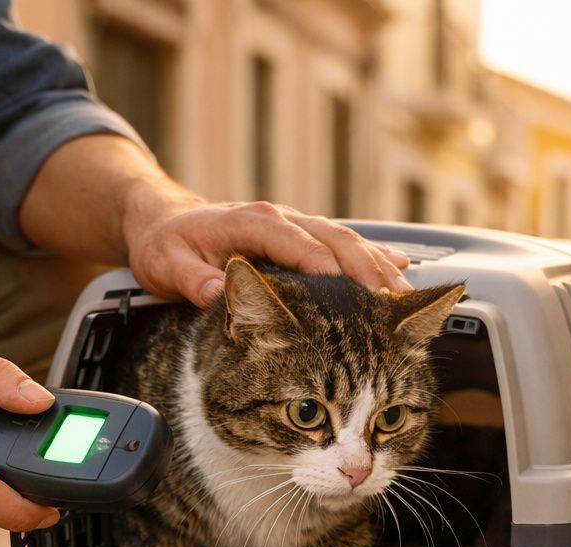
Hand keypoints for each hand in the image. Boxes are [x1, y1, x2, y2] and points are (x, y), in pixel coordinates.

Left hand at [123, 193, 413, 307]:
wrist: (165, 221)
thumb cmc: (166, 246)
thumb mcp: (167, 264)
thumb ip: (193, 279)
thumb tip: (218, 293)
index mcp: (251, 223)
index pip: (294, 242)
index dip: (321, 264)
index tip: (345, 289)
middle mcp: (280, 220)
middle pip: (333, 240)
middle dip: (365, 269)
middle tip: (391, 300)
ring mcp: (295, 228)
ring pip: (346, 242)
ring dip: (377, 266)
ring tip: (404, 295)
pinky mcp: (302, 240)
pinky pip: (343, 246)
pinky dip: (373, 258)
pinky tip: (401, 271)